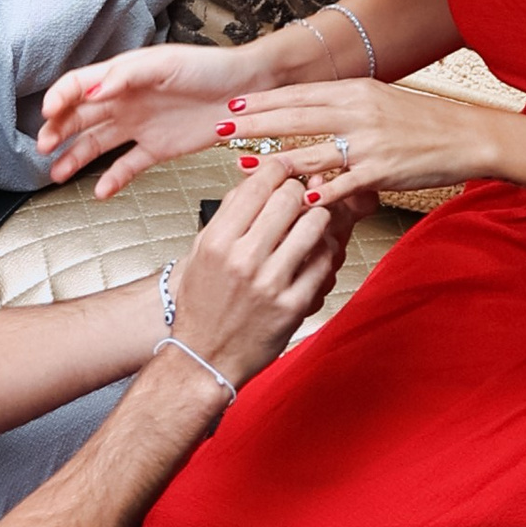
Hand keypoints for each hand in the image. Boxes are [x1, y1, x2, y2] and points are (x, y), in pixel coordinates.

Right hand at [39, 44, 239, 194]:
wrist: (245, 91)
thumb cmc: (207, 67)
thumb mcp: (165, 64)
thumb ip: (127, 76)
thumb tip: (94, 91)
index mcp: (122, 76)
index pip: (79, 85)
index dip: (60, 98)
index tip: (47, 114)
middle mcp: (125, 101)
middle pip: (80, 117)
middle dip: (58, 131)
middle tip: (44, 147)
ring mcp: (139, 126)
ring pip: (97, 144)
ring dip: (75, 157)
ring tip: (58, 174)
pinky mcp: (157, 149)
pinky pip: (128, 166)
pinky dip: (113, 180)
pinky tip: (100, 192)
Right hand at [164, 160, 349, 386]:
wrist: (204, 357)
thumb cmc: (202, 306)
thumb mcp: (201, 252)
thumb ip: (228, 215)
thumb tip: (255, 180)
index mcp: (218, 241)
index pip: (258, 185)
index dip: (278, 170)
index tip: (284, 169)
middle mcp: (243, 260)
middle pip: (289, 198)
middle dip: (299, 191)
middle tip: (300, 195)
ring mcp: (270, 284)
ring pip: (314, 225)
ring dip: (317, 217)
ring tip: (310, 221)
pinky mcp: (293, 306)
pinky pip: (324, 262)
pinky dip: (324, 251)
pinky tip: (315, 252)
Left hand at [218, 75, 505, 207]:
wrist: (467, 135)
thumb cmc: (424, 122)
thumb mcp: (380, 102)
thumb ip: (345, 106)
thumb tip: (311, 109)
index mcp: (355, 92)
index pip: (299, 94)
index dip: (263, 101)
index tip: (232, 105)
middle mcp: (358, 112)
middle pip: (295, 117)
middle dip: (253, 124)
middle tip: (219, 130)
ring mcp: (369, 142)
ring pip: (312, 151)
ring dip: (274, 161)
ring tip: (243, 167)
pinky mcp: (383, 170)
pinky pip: (344, 183)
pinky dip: (321, 192)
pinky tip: (299, 200)